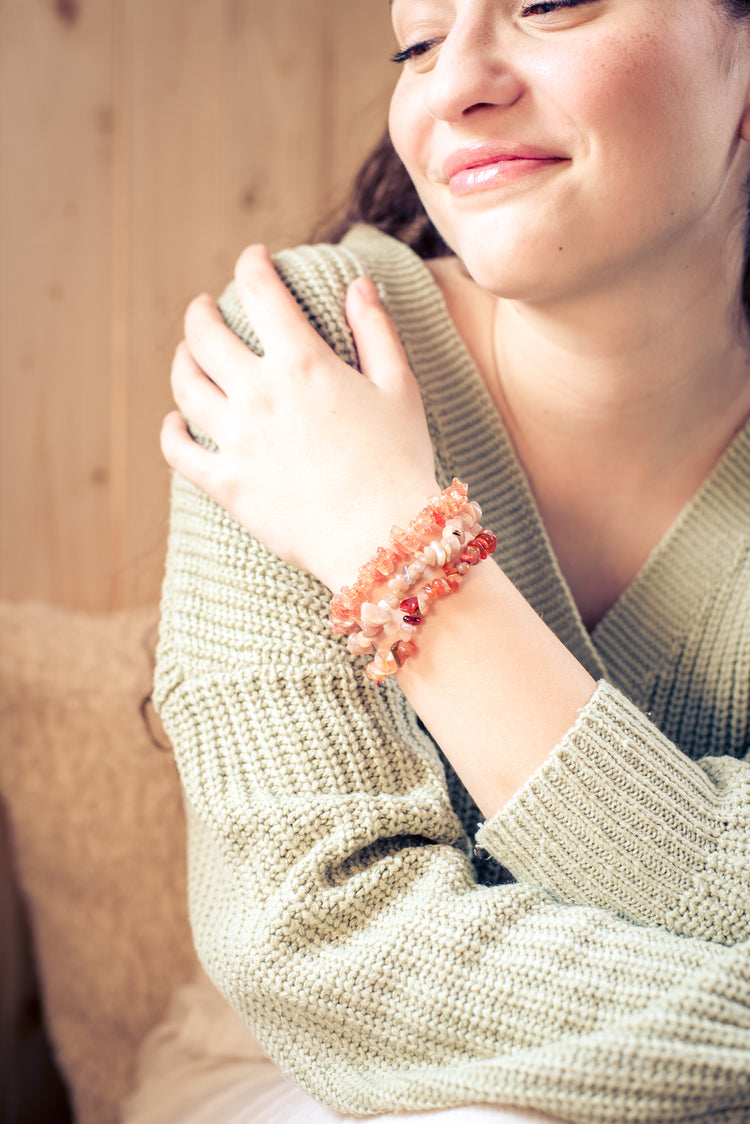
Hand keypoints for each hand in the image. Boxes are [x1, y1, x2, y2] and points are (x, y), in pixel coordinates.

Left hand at [161, 245, 438, 590]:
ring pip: (185, 385)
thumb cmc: (401, 462)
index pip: (261, 293)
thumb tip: (359, 283)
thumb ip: (376, 330)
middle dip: (201, 311)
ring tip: (187, 353)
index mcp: (303, 363)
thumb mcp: (399, 388)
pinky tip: (175, 419)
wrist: (384, 540)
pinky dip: (170, 429)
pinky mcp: (227, 484)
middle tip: (205, 306)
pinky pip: (178, 450)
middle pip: (205, 335)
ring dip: (181, 360)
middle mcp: (260, 394)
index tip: (254, 258)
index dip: (252, 266)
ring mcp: (237, 440)